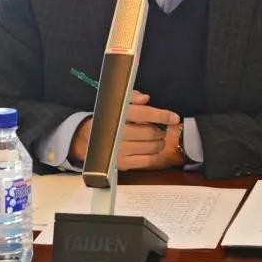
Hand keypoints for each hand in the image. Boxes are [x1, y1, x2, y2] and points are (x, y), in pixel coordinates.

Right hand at [68, 90, 182, 169]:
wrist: (88, 139)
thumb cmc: (108, 119)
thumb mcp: (117, 103)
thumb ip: (132, 98)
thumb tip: (146, 98)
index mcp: (116, 115)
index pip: (143, 113)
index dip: (161, 115)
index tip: (173, 117)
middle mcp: (116, 133)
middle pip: (149, 132)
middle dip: (160, 130)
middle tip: (161, 129)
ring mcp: (119, 150)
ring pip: (150, 147)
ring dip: (159, 143)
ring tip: (157, 138)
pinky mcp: (121, 164)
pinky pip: (147, 161)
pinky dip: (155, 155)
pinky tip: (153, 149)